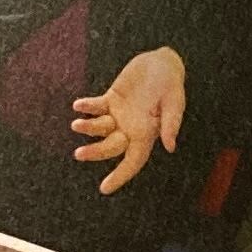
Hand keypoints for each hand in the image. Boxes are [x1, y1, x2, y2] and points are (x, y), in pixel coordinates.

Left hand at [72, 47, 186, 193]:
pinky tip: (78, 105)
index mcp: (146, 134)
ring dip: (88, 127)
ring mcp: (119, 115)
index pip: (133, 161)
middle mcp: (131, 129)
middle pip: (110, 147)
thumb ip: (171, 123)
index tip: (104, 189)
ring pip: (100, 128)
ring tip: (76, 123)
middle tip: (79, 154)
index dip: (120, 176)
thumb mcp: (175, 102)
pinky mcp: (111, 99)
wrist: (162, 62)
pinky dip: (86, 106)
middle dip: (95, 152)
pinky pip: (96, 107)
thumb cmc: (172, 83)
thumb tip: (170, 147)